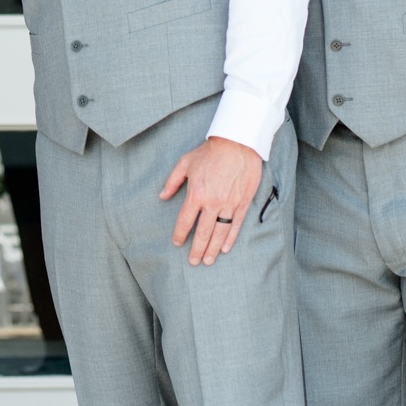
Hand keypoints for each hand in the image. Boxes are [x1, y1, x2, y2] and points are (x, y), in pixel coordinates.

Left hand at [161, 136, 263, 264]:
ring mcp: (229, 204)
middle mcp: (212, 202)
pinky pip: (236, 225)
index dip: (180, 234)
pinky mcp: (243, 202)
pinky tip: (225, 248)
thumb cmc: (210, 152)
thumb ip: (172, 181)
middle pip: (203, 232)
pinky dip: (230, 238)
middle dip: (197, 249)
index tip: (177, 243)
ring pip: (220, 232)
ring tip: (208, 260)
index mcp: (196, 193)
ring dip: (213, 248)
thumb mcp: (185, 162)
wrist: (238, 143)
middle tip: (193, 261)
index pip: (185, 221)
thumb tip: (162, 196)